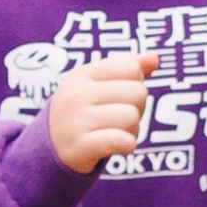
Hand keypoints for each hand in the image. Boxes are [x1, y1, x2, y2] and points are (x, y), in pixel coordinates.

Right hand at [49, 48, 157, 175]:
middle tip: (118, 118)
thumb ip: (127, 68)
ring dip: (132, 129)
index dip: (135, 83)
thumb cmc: (83, 111)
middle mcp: (77, 94)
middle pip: (138, 93)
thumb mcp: (98, 84)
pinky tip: (119, 146)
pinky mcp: (81, 147)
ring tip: (115, 132)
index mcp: (82, 74)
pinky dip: (128, 145)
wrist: (52, 148)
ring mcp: (76, 121)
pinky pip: (122, 141)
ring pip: (132, 117)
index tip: (120, 96)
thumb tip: (155, 59)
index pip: (131, 68)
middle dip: (137, 108)